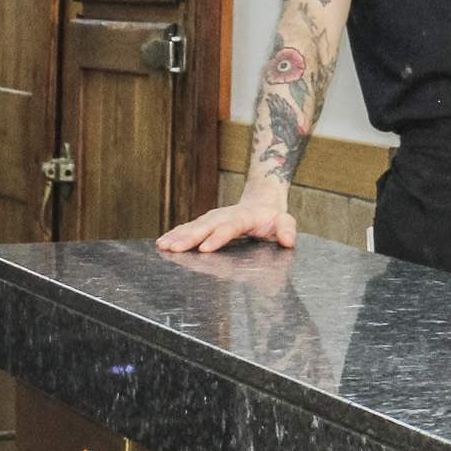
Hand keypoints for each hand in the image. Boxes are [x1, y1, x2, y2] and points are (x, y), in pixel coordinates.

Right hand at [156, 193, 296, 253]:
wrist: (261, 201)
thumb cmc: (272, 217)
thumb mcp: (285, 221)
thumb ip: (287, 230)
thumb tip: (288, 241)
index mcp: (243, 217)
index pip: (229, 227)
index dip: (217, 237)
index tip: (205, 249)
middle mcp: (224, 215)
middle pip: (205, 226)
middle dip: (189, 238)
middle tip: (174, 248)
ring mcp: (213, 217)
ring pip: (193, 226)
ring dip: (177, 236)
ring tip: (163, 246)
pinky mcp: (206, 222)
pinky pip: (188, 228)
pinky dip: (175, 234)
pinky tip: (162, 242)